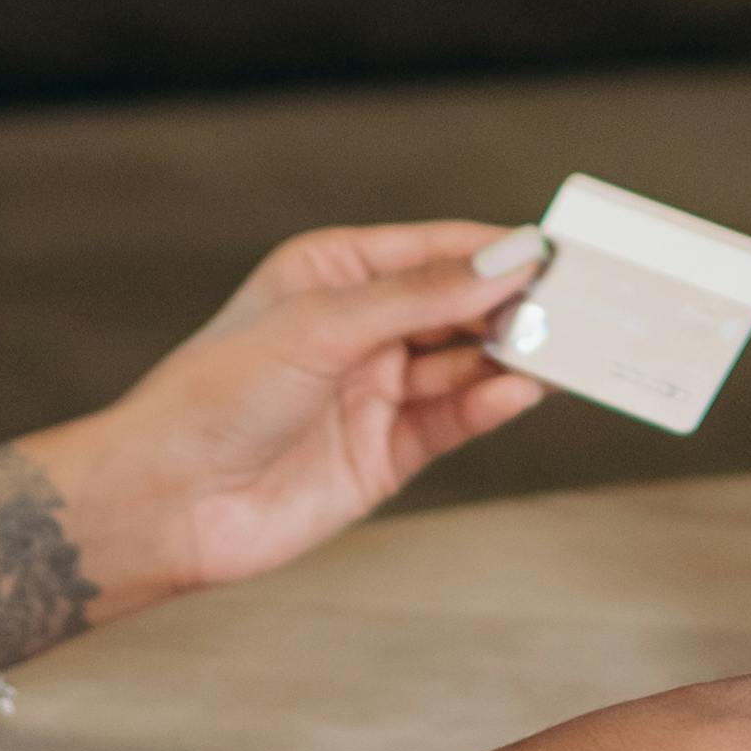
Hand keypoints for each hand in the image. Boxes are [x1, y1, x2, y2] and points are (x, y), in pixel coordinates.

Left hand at [53, 225, 540, 608]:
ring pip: (464, 365)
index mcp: (334, 273)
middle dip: (516, 305)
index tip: (560, 251)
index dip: (498, 250)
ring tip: (567, 348)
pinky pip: (452, 419)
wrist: (168, 501)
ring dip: (512, 356)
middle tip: (581, 303)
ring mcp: (374, 391)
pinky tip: (519, 390)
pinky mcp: (385, 453)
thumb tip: (510, 260)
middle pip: (460, 307)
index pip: (436, 249)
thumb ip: (420, 297)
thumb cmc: (218, 394)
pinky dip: (487, 406)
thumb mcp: (322, 327)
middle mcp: (359, 328)